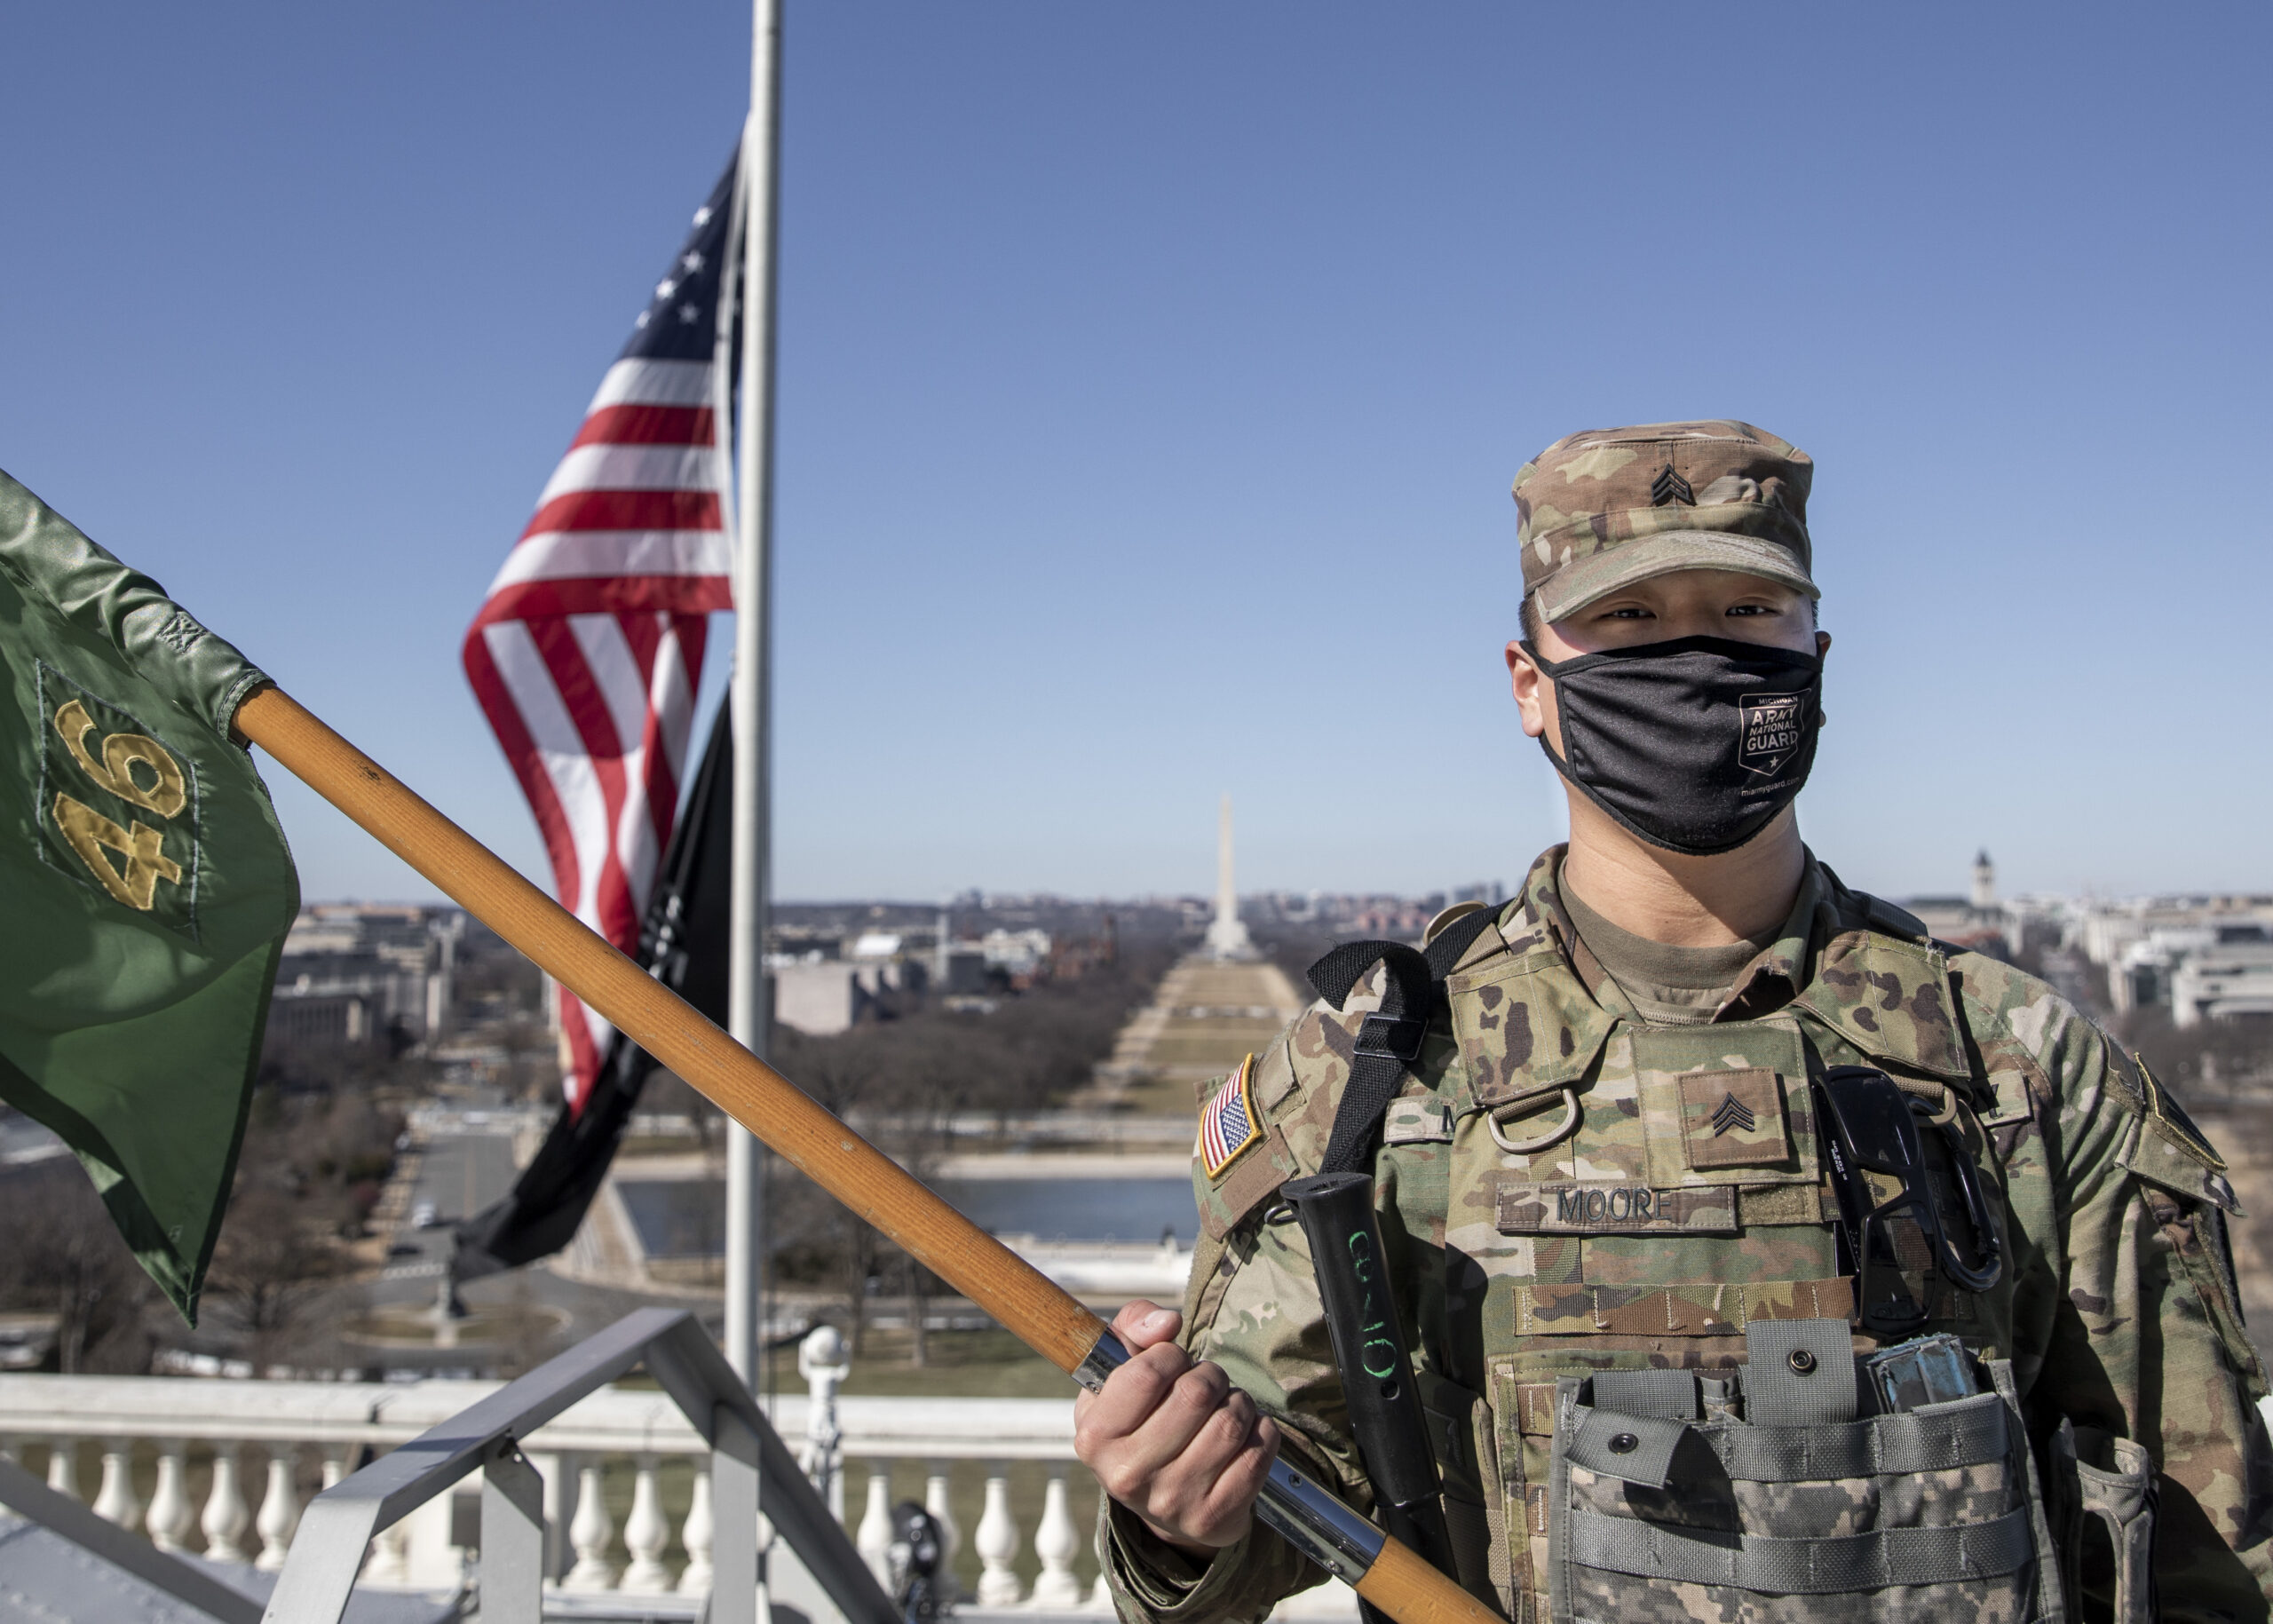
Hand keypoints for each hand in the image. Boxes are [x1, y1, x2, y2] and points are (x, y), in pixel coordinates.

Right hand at [1073, 1298, 1279, 1555]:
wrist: (1159, 1500)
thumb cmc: (1139, 1420)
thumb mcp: (1118, 1371)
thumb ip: (1133, 1326)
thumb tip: (1166, 1323)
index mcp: (1095, 1437)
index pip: (1148, 1372)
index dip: (1171, 1355)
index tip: (1172, 1363)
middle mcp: (1128, 1475)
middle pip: (1197, 1393)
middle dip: (1210, 1376)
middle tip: (1205, 1385)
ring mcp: (1172, 1501)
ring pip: (1232, 1421)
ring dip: (1238, 1402)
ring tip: (1224, 1407)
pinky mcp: (1214, 1518)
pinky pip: (1259, 1452)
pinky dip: (1260, 1432)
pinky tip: (1243, 1435)